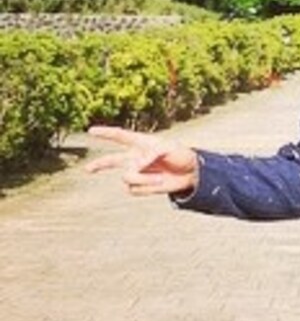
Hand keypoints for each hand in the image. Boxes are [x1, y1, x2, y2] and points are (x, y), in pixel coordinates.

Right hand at [84, 125, 198, 195]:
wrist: (191, 173)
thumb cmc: (180, 155)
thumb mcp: (167, 149)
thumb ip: (150, 155)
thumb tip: (134, 168)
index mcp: (140, 143)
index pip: (119, 137)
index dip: (105, 133)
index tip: (91, 131)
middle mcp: (135, 158)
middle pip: (111, 161)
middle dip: (99, 165)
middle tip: (87, 169)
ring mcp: (138, 173)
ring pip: (127, 178)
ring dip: (143, 179)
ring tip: (159, 177)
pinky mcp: (142, 186)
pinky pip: (134, 189)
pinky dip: (147, 187)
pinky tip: (158, 183)